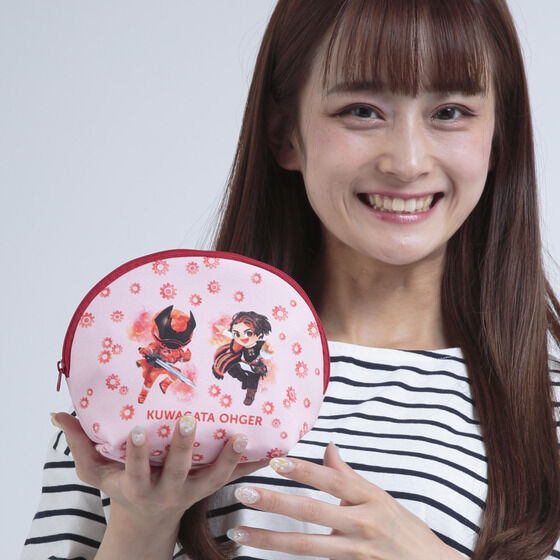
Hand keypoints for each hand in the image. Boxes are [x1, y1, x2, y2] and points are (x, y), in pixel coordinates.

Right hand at [53, 412, 265, 527]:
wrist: (146, 521)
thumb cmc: (121, 490)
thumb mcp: (96, 472)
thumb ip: (79, 443)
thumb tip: (56, 413)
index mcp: (137, 485)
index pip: (133, 468)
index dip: (135, 451)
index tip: (138, 428)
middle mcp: (167, 491)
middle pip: (174, 470)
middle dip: (179, 447)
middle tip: (186, 420)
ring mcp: (192, 492)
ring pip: (212, 478)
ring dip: (227, 460)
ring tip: (239, 437)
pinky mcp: (210, 489)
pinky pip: (233, 478)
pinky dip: (251, 467)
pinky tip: (272, 451)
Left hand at [227, 444, 462, 559]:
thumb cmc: (403, 528)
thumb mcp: (379, 496)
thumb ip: (349, 476)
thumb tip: (328, 448)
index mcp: (368, 498)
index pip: (331, 480)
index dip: (303, 470)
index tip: (275, 462)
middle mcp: (362, 524)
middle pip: (312, 512)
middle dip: (275, 502)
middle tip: (244, 493)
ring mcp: (356, 552)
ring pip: (306, 546)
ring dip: (270, 538)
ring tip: (241, 531)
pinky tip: (266, 554)